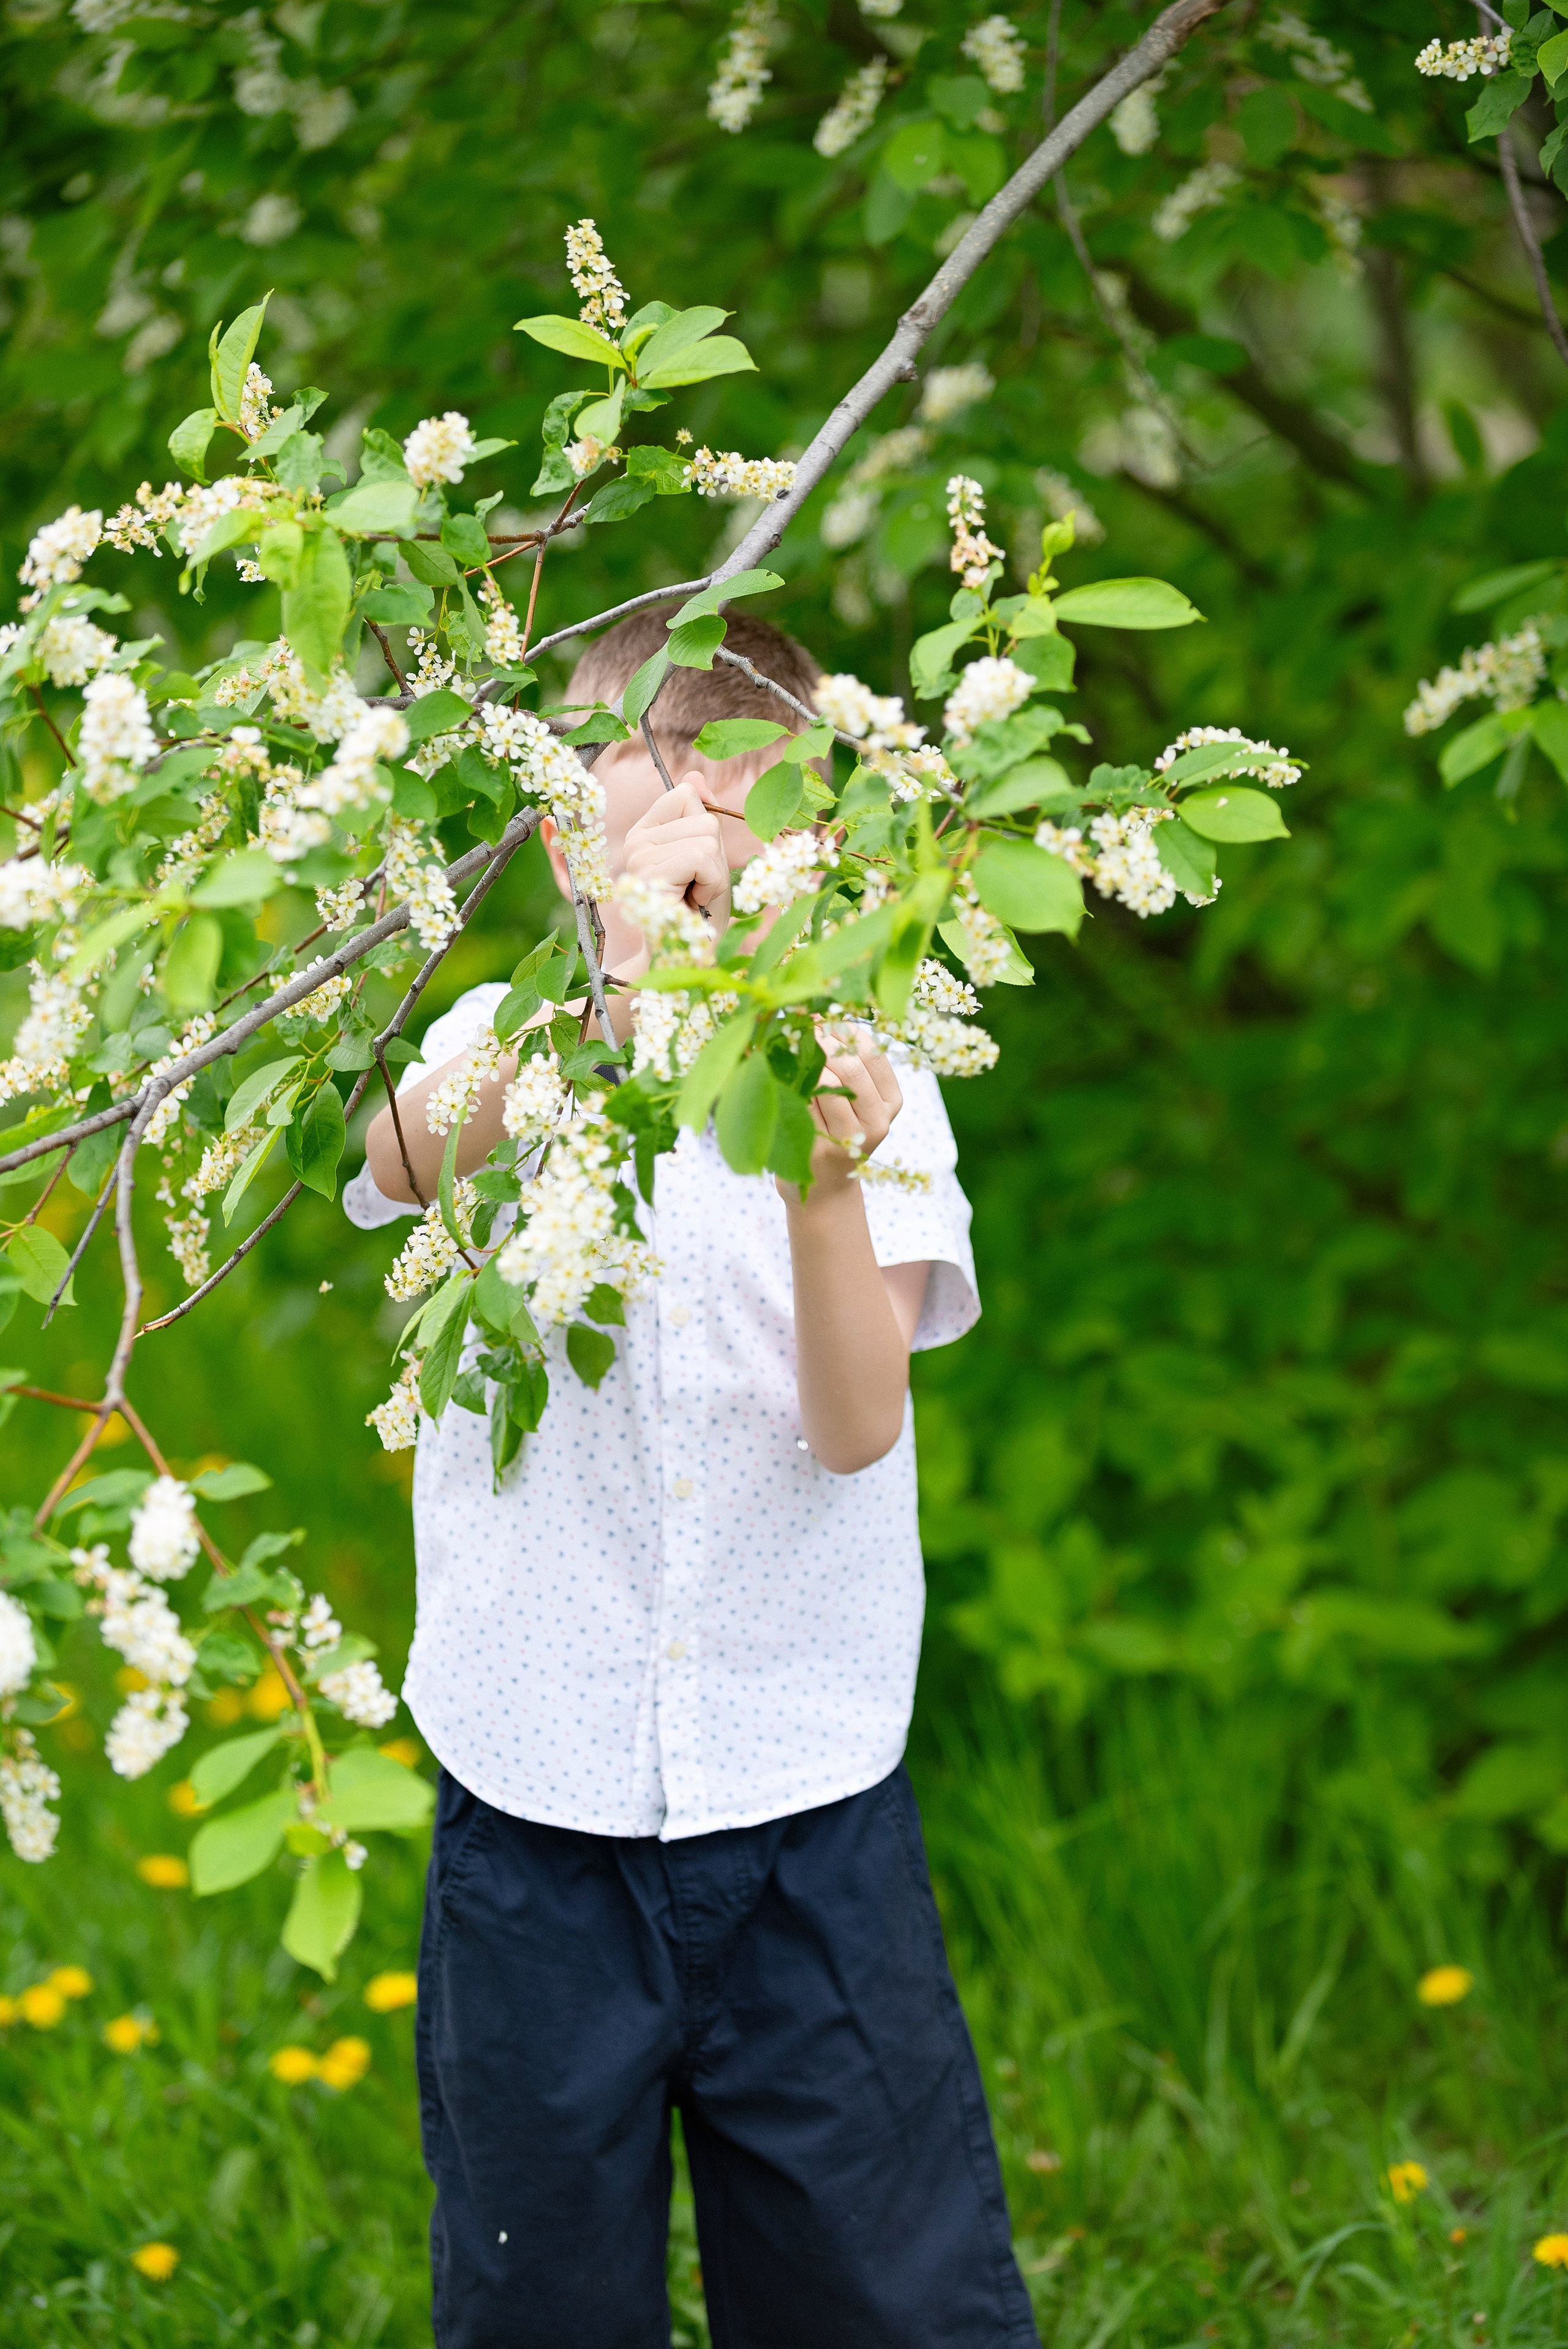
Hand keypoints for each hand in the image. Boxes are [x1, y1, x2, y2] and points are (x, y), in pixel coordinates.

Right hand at [622, 777, 730, 936]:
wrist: (688, 956)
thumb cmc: (700, 911)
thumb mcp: (709, 857)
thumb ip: (702, 816)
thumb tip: (695, 775)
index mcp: (646, 832)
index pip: (686, 795)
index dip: (707, 832)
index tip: (697, 867)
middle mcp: (635, 841)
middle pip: (703, 818)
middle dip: (714, 857)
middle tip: (697, 888)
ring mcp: (638, 857)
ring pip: (705, 836)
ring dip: (713, 873)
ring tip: (694, 896)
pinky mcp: (649, 875)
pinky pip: (700, 857)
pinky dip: (711, 883)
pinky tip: (693, 902)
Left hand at [779, 1032, 902, 1205]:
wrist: (823, 1188)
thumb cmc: (834, 1130)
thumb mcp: (855, 1099)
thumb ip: (849, 1062)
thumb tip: (819, 1015)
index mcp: (892, 1102)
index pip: (872, 1053)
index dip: (844, 1030)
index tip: (820, 1019)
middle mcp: (878, 1122)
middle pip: (852, 1066)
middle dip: (822, 1042)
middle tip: (800, 1032)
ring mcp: (850, 1140)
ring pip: (827, 1084)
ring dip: (804, 1063)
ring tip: (790, 1054)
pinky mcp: (820, 1151)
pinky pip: (804, 1105)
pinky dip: (791, 1086)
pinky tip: (782, 1080)